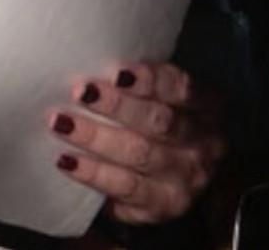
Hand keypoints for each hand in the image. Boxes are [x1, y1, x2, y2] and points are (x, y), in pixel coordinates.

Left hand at [50, 62, 225, 224]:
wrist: (175, 182)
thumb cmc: (156, 127)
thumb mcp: (163, 102)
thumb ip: (139, 86)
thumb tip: (87, 64)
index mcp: (207, 108)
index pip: (182, 89)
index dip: (150, 80)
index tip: (117, 72)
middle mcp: (203, 144)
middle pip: (159, 121)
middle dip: (117, 105)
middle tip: (80, 92)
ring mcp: (185, 179)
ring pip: (139, 153)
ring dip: (96, 136)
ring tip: (61, 123)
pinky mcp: (163, 205)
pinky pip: (125, 187)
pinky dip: (93, 172)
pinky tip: (66, 161)